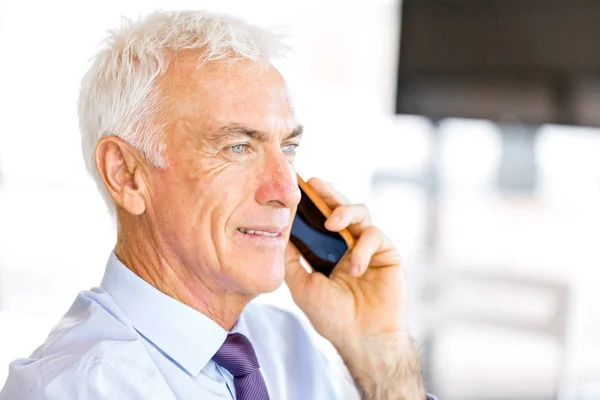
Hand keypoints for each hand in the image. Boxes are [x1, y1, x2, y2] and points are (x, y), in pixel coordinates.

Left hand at [285, 177, 425, 399]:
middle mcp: (348, 244)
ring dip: (345, 212)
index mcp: (328, 249)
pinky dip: (363, 248)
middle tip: (315, 184)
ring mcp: (369, 247)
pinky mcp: (387, 253)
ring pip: (361, 213)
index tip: (297, 186)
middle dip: (328, 194)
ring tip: (331, 224)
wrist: (361, 339)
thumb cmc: (332, 316)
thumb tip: (276, 233)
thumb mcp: (301, 285)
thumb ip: (291, 260)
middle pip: (341, 207)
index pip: (319, 218)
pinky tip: (354, 268)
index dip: (311, 202)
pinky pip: (375, 236)